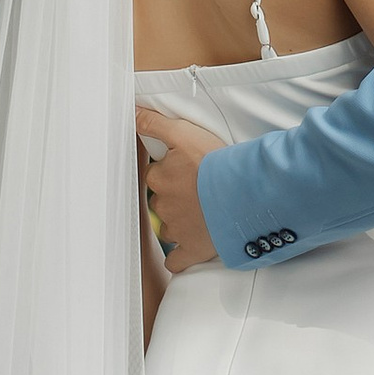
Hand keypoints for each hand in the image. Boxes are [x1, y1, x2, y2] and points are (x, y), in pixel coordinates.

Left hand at [137, 106, 222, 268]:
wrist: (241, 195)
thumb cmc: (215, 163)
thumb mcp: (184, 133)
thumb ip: (155, 123)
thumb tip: (132, 114)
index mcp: (159, 179)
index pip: (155, 175)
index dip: (170, 171)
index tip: (185, 170)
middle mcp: (163, 206)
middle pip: (161, 202)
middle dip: (174, 198)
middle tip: (195, 190)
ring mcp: (176, 231)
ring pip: (168, 229)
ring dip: (178, 224)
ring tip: (199, 215)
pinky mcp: (192, 250)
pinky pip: (176, 261)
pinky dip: (178, 258)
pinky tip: (183, 252)